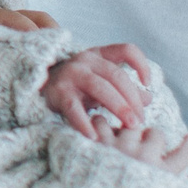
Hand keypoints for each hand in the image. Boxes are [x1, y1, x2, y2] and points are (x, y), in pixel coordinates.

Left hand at [0, 3, 59, 112]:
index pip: (8, 18)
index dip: (28, 33)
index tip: (41, 56)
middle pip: (36, 19)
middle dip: (53, 41)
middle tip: (69, 70)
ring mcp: (10, 22)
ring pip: (44, 24)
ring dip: (58, 44)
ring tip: (73, 74)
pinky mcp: (15, 32)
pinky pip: (41, 33)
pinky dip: (54, 47)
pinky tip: (65, 73)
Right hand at [40, 42, 159, 138]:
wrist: (39, 87)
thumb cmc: (77, 86)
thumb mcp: (101, 82)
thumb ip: (124, 89)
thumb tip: (148, 98)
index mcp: (99, 55)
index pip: (126, 50)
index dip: (142, 64)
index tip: (148, 83)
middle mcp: (85, 61)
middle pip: (117, 76)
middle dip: (133, 99)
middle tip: (140, 120)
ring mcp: (71, 75)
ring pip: (101, 89)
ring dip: (119, 108)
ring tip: (130, 126)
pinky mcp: (59, 93)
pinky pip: (75, 109)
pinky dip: (85, 123)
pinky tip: (95, 137)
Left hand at [98, 116, 187, 173]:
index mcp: (162, 175)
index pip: (187, 152)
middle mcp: (145, 158)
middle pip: (157, 134)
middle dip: (151, 139)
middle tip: (143, 148)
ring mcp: (122, 148)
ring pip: (131, 126)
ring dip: (127, 133)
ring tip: (120, 145)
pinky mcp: (99, 143)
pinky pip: (102, 123)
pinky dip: (101, 127)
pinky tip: (99, 137)